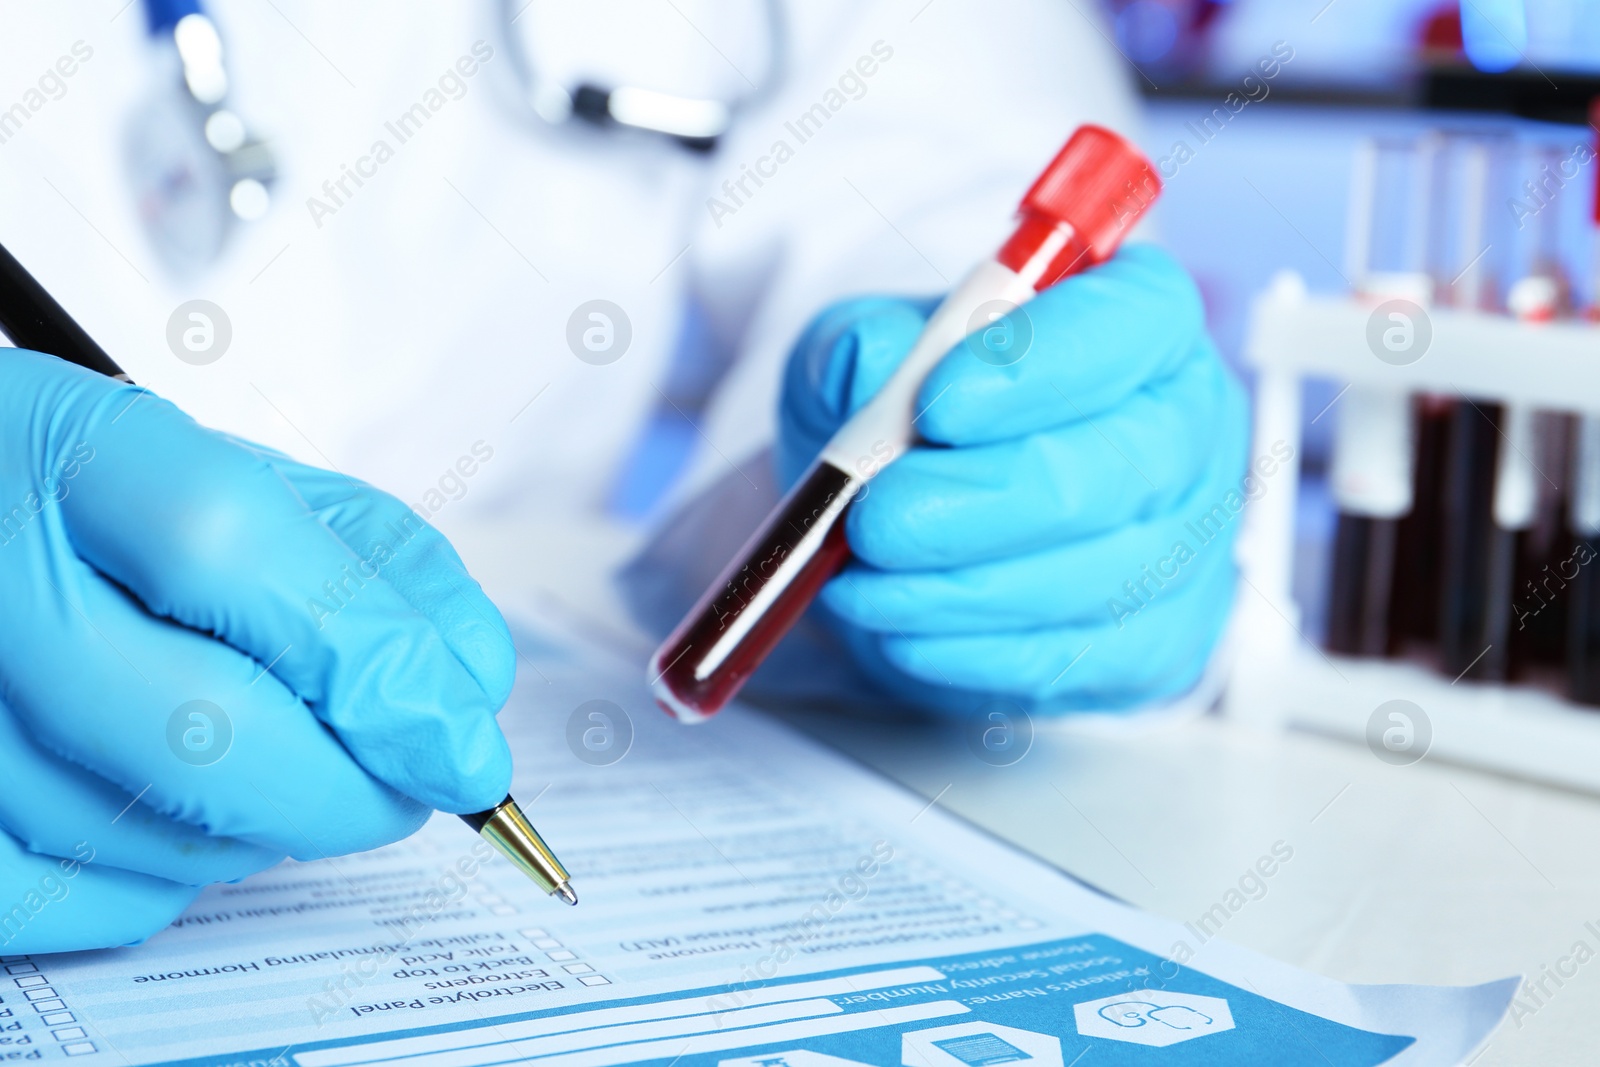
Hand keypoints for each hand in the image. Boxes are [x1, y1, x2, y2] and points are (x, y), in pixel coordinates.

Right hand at [0, 350, 514, 952]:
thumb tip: (472, 683)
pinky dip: (163, 886)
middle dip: (351, 788)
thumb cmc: (106, 508)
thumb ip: (371, 558)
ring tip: (292, 771)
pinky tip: (191, 822)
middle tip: (417, 786)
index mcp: (66, 449)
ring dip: (270, 831)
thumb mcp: (239, 475)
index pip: (229, 549)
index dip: (372, 663)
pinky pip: (63, 902)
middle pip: (195, 728)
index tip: (468, 742)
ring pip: (143, 835)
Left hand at [778, 245, 1248, 715]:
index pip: (1135, 319)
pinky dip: (970, 651)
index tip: (941, 402)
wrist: (928, 524)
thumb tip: (869, 363)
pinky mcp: (1157, 642)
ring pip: (1092, 576)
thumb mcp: (869, 354)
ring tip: (859, 582)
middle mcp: (1187, 424)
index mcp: (1140, 319)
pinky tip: (900, 630)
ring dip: (960, 588)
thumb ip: (861, 343)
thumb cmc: (916, 417)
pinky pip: (1074, 659)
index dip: (1046, 361)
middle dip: (986, 498)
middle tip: (877, 519)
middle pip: (1121, 466)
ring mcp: (1185, 543)